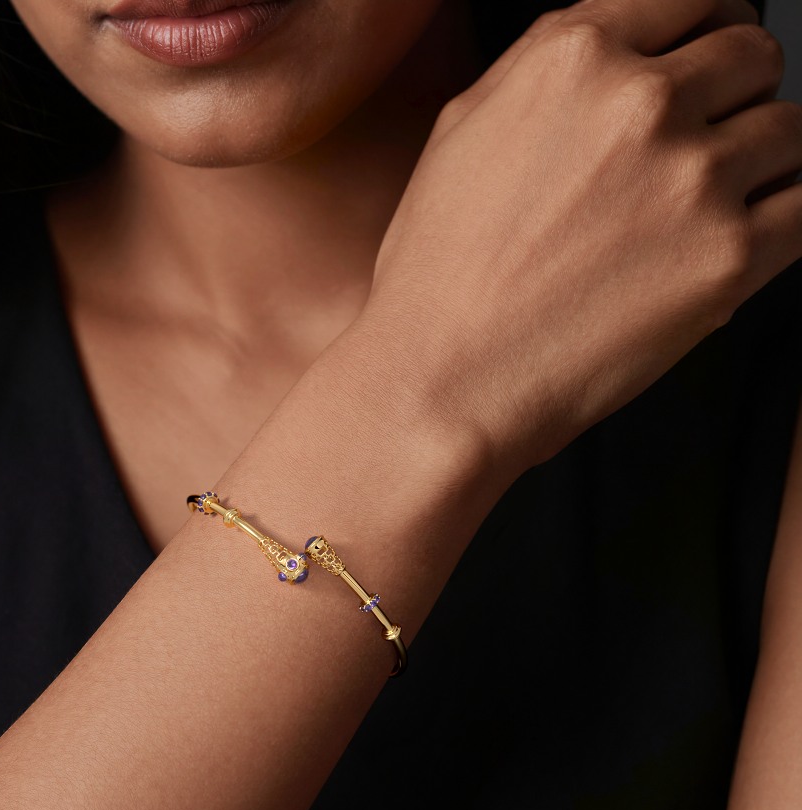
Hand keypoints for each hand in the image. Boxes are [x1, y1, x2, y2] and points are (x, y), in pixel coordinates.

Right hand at [364, 0, 801, 472]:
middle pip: (753, 59)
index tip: (716, 61)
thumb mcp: (462, 133)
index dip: (713, 28)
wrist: (441, 380)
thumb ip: (545, 72)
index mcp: (573, 58)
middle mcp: (640, 102)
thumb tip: (614, 50)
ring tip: (706, 213)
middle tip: (705, 148)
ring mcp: (692, 178)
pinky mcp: (728, 258)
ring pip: (790, 132)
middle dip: (737, 98)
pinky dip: (783, 220)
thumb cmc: (437, 276)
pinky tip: (737, 243)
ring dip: (761, 166)